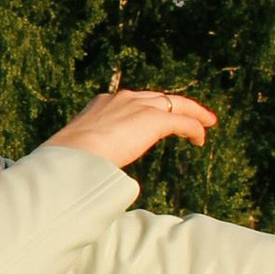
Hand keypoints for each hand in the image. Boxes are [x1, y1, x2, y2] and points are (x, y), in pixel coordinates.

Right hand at [48, 87, 218, 169]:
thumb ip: (91, 155)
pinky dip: (194, 128)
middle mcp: (123, 99)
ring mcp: (138, 106)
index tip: (155, 116)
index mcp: (102, 104)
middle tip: (191, 113)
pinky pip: (182, 121)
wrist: (72, 155)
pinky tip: (200, 138)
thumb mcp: (79, 153)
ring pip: (175, 103)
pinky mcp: (153, 120)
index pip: (132, 100)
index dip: (148, 108)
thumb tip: (94, 176)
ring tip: (206, 122)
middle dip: (176, 104)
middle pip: (158, 97)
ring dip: (192, 113)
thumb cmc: (68, 161)